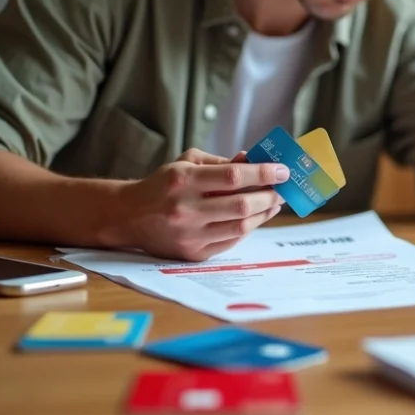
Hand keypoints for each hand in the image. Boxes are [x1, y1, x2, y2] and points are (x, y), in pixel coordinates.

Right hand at [115, 148, 287, 260]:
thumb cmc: (164, 184)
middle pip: (241, 205)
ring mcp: (189, 234)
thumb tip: (254, 161)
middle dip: (270, 196)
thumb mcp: (188, 162)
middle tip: (285, 189)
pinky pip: (231, 241)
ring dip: (264, 214)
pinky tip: (256, 217)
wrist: (129, 216)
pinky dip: (248, 228)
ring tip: (275, 203)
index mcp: (184, 180)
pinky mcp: (192, 253)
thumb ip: (222, 162)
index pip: (233, 176)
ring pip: (240, 226)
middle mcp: (185, 209)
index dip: (263, 173)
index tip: (283, 170)